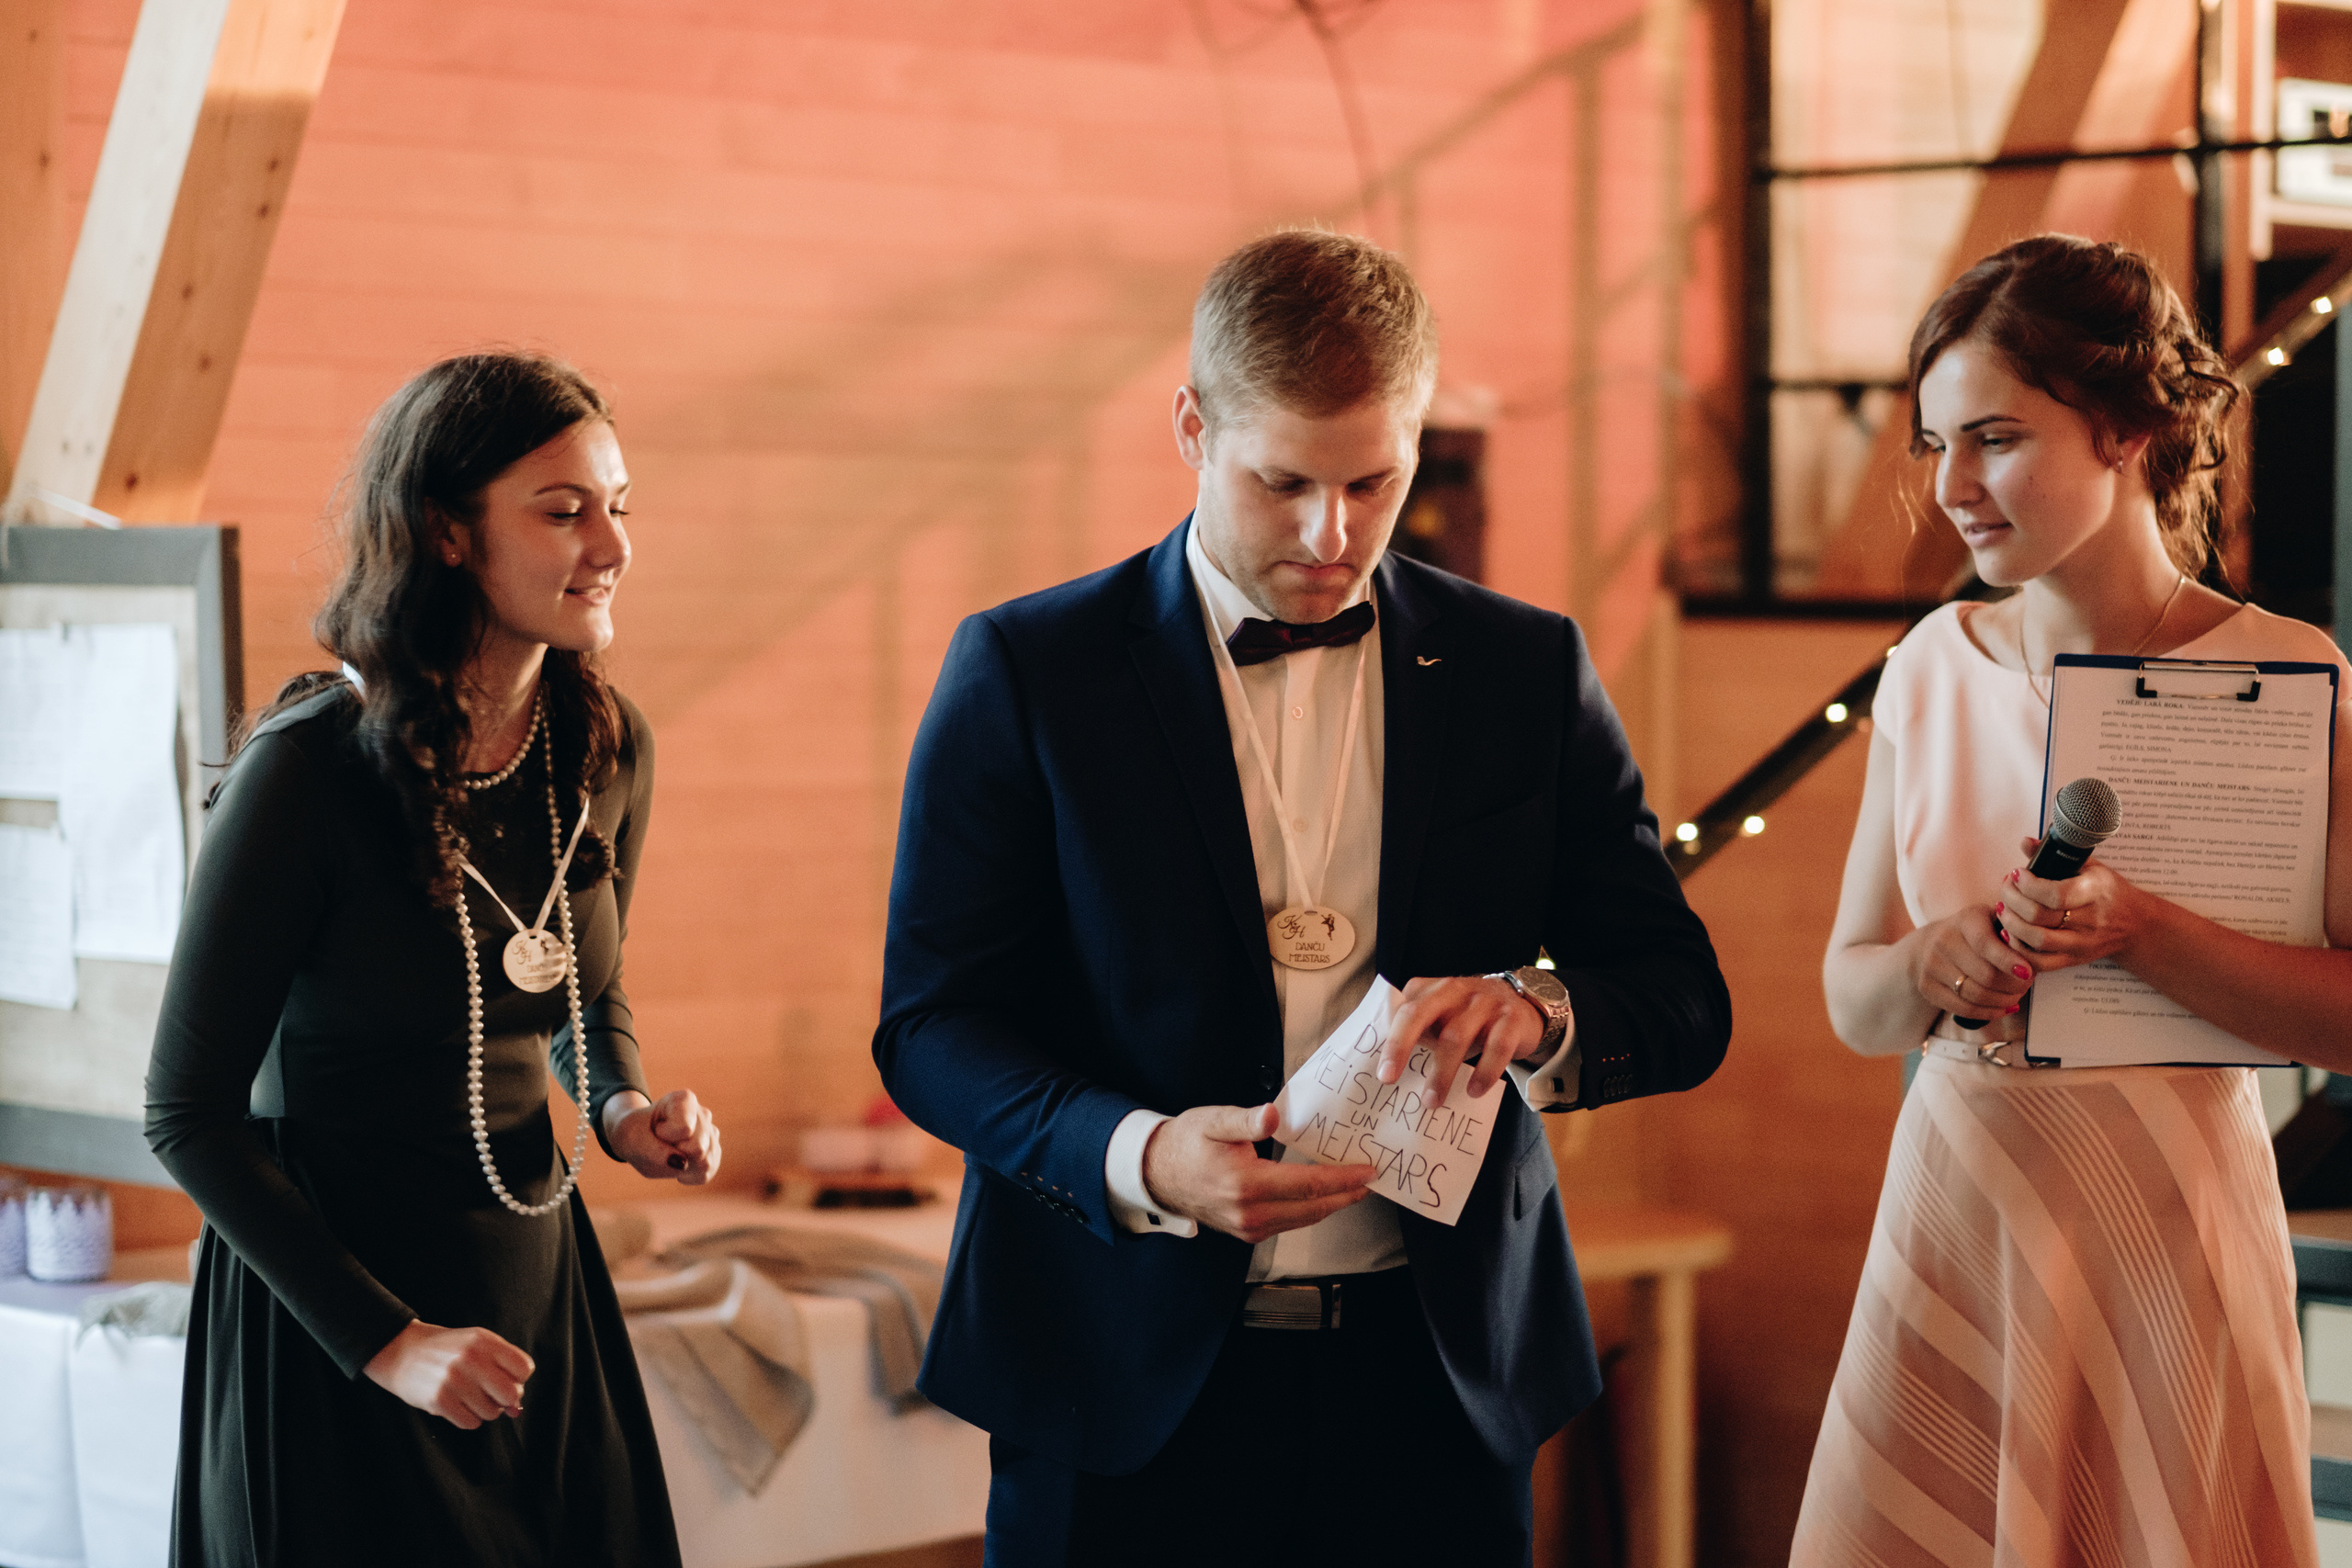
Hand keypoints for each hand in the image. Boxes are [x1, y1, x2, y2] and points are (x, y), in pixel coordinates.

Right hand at [363, 1319, 532, 1428]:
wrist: (401, 1352)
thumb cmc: (446, 1351)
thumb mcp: (477, 1346)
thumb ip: (502, 1369)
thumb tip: (517, 1409)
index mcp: (484, 1341)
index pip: (524, 1368)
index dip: (519, 1379)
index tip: (507, 1379)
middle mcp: (471, 1358)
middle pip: (511, 1394)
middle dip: (505, 1399)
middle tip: (491, 1395)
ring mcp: (454, 1380)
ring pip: (492, 1412)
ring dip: (484, 1410)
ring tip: (469, 1397)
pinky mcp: (439, 1400)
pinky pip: (471, 1423)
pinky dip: (468, 1418)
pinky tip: (458, 1405)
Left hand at [606, 1088, 721, 1183]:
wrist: (638, 1138)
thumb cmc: (635, 1134)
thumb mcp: (633, 1140)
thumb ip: (653, 1151)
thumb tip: (683, 1165)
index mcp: (684, 1100)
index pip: (684, 1129)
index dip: (664, 1136)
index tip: (655, 1129)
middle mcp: (703, 1114)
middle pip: (698, 1148)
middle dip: (673, 1153)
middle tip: (661, 1143)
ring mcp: (711, 1133)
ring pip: (705, 1162)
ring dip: (680, 1166)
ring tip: (669, 1152)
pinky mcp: (713, 1152)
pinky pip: (706, 1173)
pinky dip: (688, 1175)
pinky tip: (677, 1164)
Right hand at [1140, 1103, 1372, 1243]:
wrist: (1157, 1173)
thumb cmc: (1186, 1143)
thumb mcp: (1213, 1121)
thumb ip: (1245, 1120)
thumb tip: (1271, 1116)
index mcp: (1246, 1185)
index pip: (1307, 1185)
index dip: (1341, 1179)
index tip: (1366, 1171)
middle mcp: (1250, 1213)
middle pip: (1313, 1209)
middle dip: (1345, 1195)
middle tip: (1369, 1181)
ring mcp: (1249, 1227)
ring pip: (1303, 1220)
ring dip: (1331, 1205)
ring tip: (1352, 1188)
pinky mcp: (1247, 1232)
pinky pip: (1288, 1224)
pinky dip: (1310, 1211)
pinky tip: (1320, 1197)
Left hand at [1378, 975, 1546, 1107]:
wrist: (1525, 1003)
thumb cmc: (1473, 1015)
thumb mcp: (1445, 1012)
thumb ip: (1417, 1024)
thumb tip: (1388, 1057)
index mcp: (1436, 989)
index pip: (1406, 1009)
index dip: (1391, 1040)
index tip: (1383, 1072)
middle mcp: (1458, 991)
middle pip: (1421, 1013)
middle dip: (1401, 1045)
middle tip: (1389, 1079)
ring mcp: (1486, 1004)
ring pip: (1457, 1036)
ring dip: (1441, 1072)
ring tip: (1432, 1101)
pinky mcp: (1512, 1021)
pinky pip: (1497, 1047)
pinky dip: (1484, 1071)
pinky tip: (1474, 1091)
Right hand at [1907, 902, 2033, 1018]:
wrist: (1928, 944)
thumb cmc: (1973, 934)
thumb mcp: (1991, 922)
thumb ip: (2012, 933)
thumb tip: (2035, 955)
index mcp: (1965, 920)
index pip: (1984, 943)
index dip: (2008, 961)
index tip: (2028, 973)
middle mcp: (1943, 940)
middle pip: (1985, 975)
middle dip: (2013, 986)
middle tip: (2026, 986)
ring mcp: (1931, 965)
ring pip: (1975, 995)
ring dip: (2002, 1001)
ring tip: (2015, 998)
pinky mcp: (1926, 987)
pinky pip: (1963, 1008)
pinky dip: (1988, 1013)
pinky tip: (2001, 1008)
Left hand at [1997, 836, 2149, 970]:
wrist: (2135, 924)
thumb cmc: (2108, 891)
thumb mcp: (2090, 867)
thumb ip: (2056, 854)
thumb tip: (2025, 842)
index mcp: (2094, 892)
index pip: (2055, 894)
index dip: (2028, 885)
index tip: (2017, 874)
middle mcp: (2089, 920)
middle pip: (2039, 916)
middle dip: (2012, 900)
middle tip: (2006, 888)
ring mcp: (2081, 943)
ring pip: (2037, 941)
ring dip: (2011, 924)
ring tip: (2004, 908)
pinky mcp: (2074, 959)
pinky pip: (2040, 963)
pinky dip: (2019, 949)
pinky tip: (2010, 934)